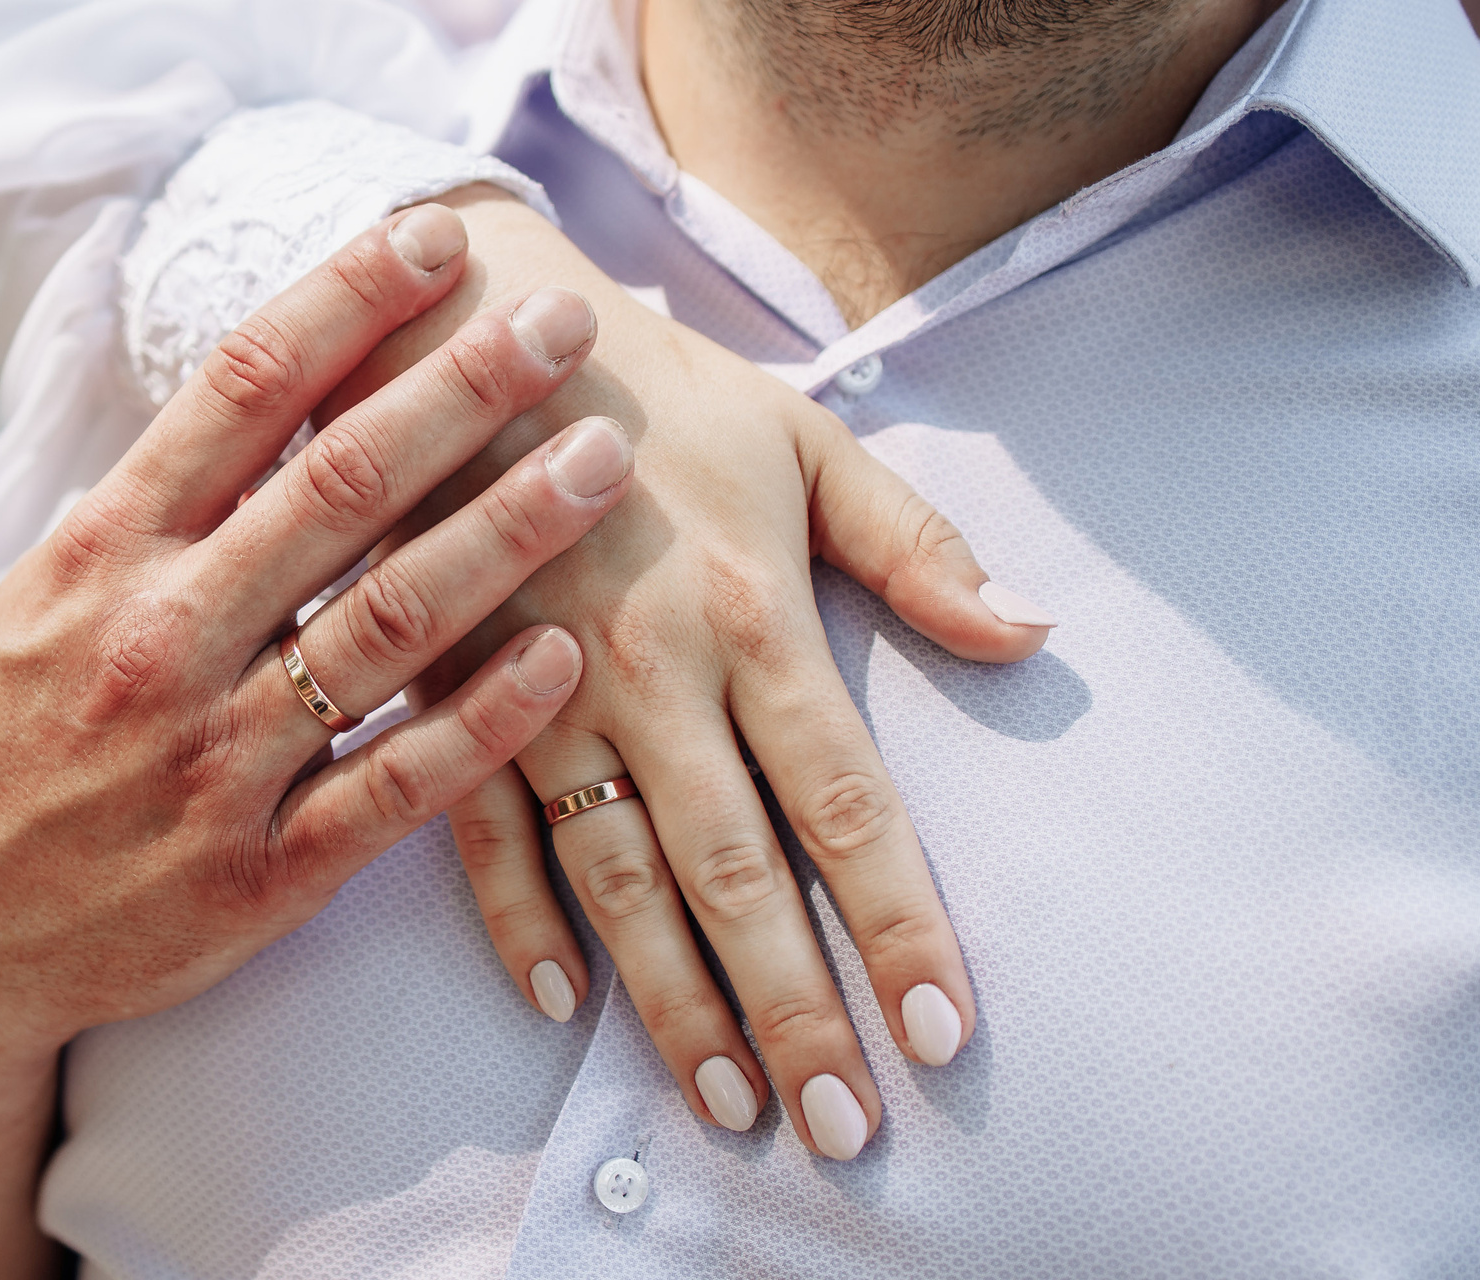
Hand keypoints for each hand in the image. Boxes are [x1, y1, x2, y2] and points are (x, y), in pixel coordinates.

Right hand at [0, 207, 634, 1276]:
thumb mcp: (40, 598)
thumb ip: (150, 507)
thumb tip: (256, 393)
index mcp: (104, 555)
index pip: (240, 391)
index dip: (348, 301)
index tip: (439, 236)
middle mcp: (161, 640)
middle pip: (340, 487)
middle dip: (463, 391)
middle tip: (566, 322)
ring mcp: (212, 761)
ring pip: (388, 626)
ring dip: (506, 535)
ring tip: (603, 463)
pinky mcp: (257, 876)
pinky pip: (392, 788)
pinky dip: (481, 724)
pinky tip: (561, 659)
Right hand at [332, 189, 1055, 1160]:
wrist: (471, 326)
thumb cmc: (659, 390)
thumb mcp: (806, 439)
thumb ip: (917, 545)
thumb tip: (1032, 635)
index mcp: (747, 608)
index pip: (844, 798)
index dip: (897, 922)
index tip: (946, 1031)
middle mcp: (648, 669)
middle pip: (736, 870)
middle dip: (794, 1006)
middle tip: (846, 1130)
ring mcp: (537, 691)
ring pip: (617, 877)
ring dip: (672, 1000)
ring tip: (725, 1104)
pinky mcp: (447, 692)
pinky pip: (478, 829)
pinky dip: (513, 919)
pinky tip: (558, 1006)